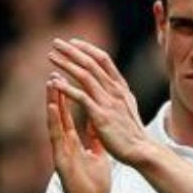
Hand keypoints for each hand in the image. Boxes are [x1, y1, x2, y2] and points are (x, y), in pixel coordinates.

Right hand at [46, 77, 111, 192]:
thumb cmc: (92, 184)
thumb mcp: (97, 156)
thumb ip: (95, 140)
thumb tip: (97, 124)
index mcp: (73, 142)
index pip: (70, 115)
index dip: (68, 96)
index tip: (68, 77)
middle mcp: (64, 144)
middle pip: (60, 114)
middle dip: (57, 93)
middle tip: (55, 71)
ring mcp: (61, 151)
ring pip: (55, 123)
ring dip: (52, 103)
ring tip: (50, 83)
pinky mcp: (61, 161)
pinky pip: (57, 139)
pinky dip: (55, 123)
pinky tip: (53, 108)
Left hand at [47, 38, 150, 165]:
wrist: (141, 150)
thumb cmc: (132, 132)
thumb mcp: (128, 106)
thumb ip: (118, 94)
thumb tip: (111, 84)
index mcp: (121, 87)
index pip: (103, 60)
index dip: (87, 49)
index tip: (73, 42)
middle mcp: (115, 91)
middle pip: (91, 63)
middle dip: (72, 51)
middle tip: (56, 42)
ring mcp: (108, 102)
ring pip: (84, 76)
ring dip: (66, 64)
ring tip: (51, 57)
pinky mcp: (101, 116)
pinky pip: (81, 97)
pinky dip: (67, 88)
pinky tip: (55, 83)